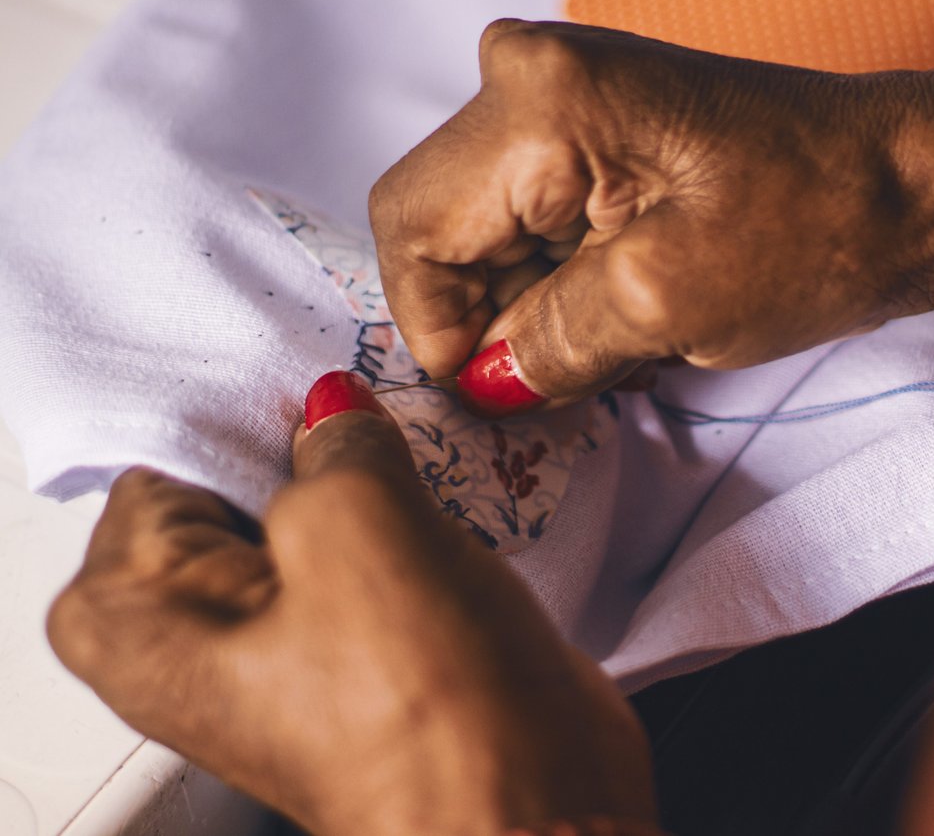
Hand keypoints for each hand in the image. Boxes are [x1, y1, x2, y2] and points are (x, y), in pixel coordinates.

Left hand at [47, 376, 655, 835]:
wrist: (532, 809)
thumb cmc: (425, 719)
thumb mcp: (358, 523)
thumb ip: (331, 440)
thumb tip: (338, 414)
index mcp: (133, 613)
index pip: (170, 451)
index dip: (256, 420)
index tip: (326, 407)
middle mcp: (189, 636)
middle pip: (241, 479)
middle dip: (316, 454)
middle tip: (381, 456)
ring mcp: (280, 646)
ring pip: (317, 510)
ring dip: (377, 490)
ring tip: (421, 506)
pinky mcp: (361, 650)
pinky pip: (373, 550)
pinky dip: (412, 528)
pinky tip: (448, 534)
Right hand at [370, 20, 933, 412]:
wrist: (917, 186)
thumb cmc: (817, 229)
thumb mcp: (666, 307)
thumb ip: (547, 344)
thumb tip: (483, 382)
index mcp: (542, 100)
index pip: (414, 228)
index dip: (440, 329)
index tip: (497, 399)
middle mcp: (536, 73)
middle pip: (449, 225)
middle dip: (493, 318)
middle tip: (566, 383)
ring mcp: (570, 93)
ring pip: (493, 230)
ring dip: (535, 305)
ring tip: (619, 347)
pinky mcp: (604, 124)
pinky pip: (541, 217)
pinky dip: (567, 280)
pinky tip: (628, 315)